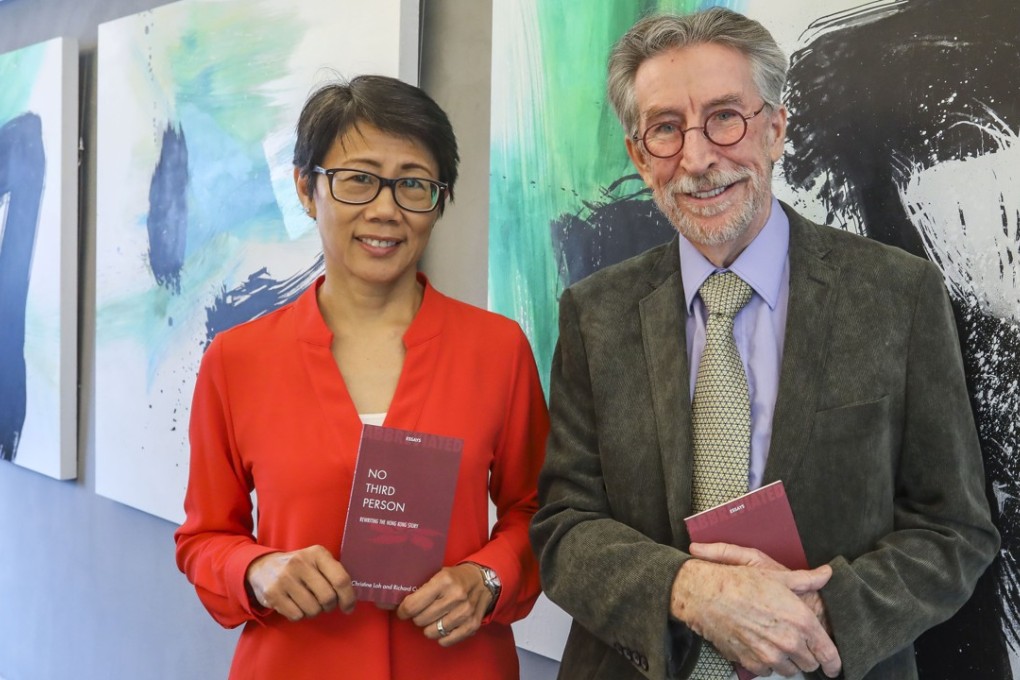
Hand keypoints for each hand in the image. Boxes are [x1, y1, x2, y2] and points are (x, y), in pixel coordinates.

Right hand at [245, 545, 355, 621]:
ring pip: (313, 609)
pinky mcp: (273, 594)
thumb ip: (333, 573)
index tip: (349, 607)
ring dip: (314, 611)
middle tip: (325, 604)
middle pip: (328, 597)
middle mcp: (300, 563)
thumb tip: (351, 598)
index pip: (341, 579)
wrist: (262, 567)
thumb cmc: (298, 567)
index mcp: (317, 554)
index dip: (348, 597)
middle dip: (329, 606)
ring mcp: (285, 579)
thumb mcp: (316, 561)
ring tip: (308, 602)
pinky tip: (295, 604)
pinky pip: (297, 616)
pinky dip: (300, 615)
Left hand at [396, 563, 492, 646]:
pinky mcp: (472, 625)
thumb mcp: (436, 574)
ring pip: (431, 632)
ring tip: (433, 617)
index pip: (413, 605)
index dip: (403, 610)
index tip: (403, 610)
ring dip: (428, 626)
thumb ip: (414, 587)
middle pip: (420, 620)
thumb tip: (382, 602)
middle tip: (421, 611)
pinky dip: (441, 636)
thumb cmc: (454, 578)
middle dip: (416, 617)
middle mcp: (455, 596)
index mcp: (443, 580)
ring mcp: (465, 612)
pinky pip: (446, 640)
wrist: (483, 580)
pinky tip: (443, 625)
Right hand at [671, 547, 841, 677]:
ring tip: (778, 645)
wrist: (706, 594)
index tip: (833, 666)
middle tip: (799, 645)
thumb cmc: (740, 582)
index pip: (827, 653)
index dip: (834, 663)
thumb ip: (806, 579)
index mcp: (801, 620)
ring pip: (790, 670)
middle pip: (810, 663)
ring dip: (788, 661)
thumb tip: (826, 574)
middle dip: (808, 656)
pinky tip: (760, 647)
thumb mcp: (776, 575)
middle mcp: (788, 642)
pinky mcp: (751, 662)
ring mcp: (769, 655)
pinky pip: (767, 671)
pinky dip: (767, 663)